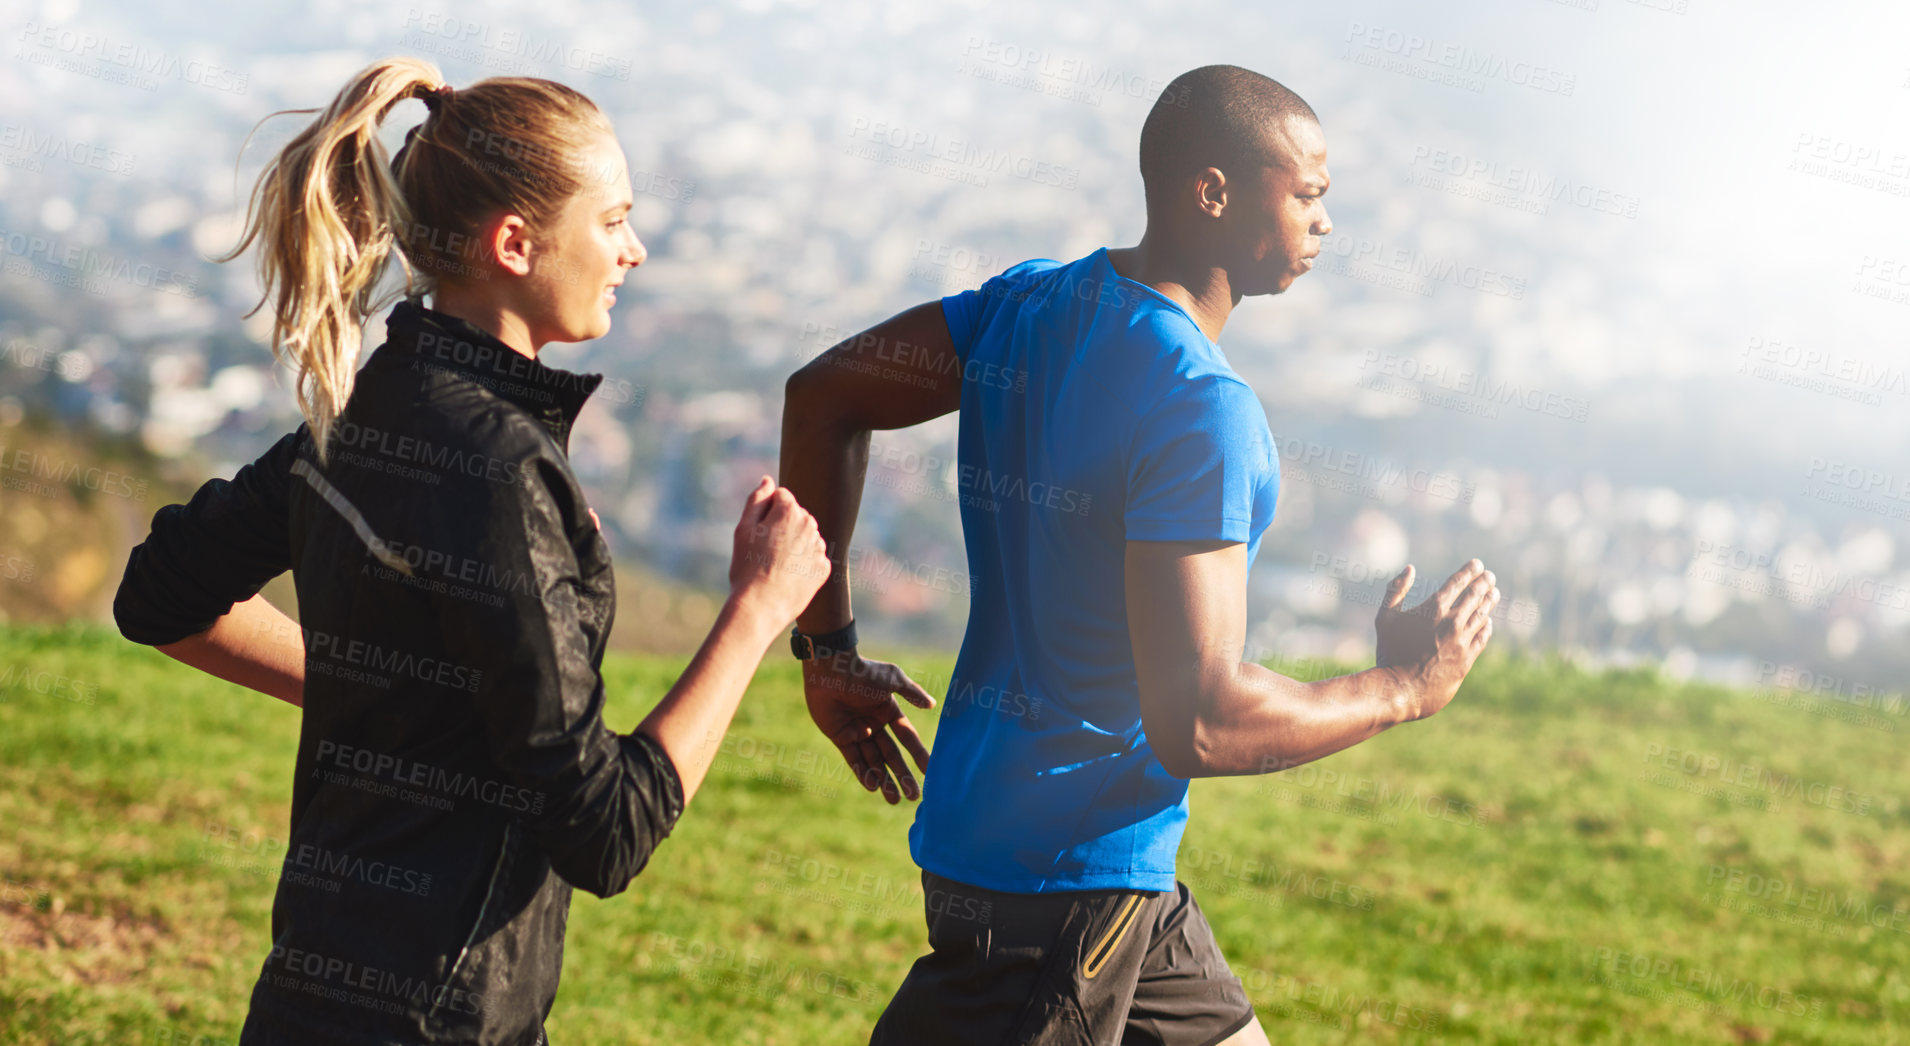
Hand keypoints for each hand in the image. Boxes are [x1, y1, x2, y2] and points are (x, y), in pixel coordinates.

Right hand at [728, 477, 830, 623]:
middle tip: (764, 551)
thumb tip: (767, 480)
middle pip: (795, 516)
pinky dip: (802, 563)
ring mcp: (820, 548)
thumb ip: (756, 500)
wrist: (761, 606)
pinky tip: (788, 576)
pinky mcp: (824, 569)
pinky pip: (813, 558)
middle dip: (782, 526)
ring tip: (775, 565)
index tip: (758, 532)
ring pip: (805, 537)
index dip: (766, 512)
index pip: (781, 496)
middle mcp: (810, 526)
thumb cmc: (747, 567)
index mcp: (790, 511)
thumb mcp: (743, 529)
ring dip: (794, 544)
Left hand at [801, 650, 934, 803]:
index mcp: (889, 711)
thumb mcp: (893, 679)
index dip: (919, 755)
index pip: (908, 738)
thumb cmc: (864, 672)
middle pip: (892, 756)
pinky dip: (863, 773)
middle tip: (914, 796)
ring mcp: (857, 732)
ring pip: (874, 761)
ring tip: (895, 800)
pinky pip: (854, 759)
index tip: (930, 772)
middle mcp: (875, 724)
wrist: (831, 670)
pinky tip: (873, 787)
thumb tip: (932, 705)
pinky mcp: (840, 737)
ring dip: (884, 780)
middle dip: (903, 776)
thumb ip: (912, 693)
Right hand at [1374, 559, 1497, 721]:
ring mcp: (1462, 641)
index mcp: (1433, 609)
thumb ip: (1395, 590)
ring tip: (1493, 593)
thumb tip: (1409, 569)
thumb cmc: (1389, 652)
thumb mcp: (1384, 618)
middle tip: (1490, 576)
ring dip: (1489, 602)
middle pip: (1475, 596)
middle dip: (1484, 583)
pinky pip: (1482, 637)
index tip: (1477, 564)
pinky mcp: (1467, 658)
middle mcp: (1452, 622)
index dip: (1470, 571)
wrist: (1401, 689)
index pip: (1458, 583)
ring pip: (1482, 615)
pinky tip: (1487, 621)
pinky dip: (1487, 626)